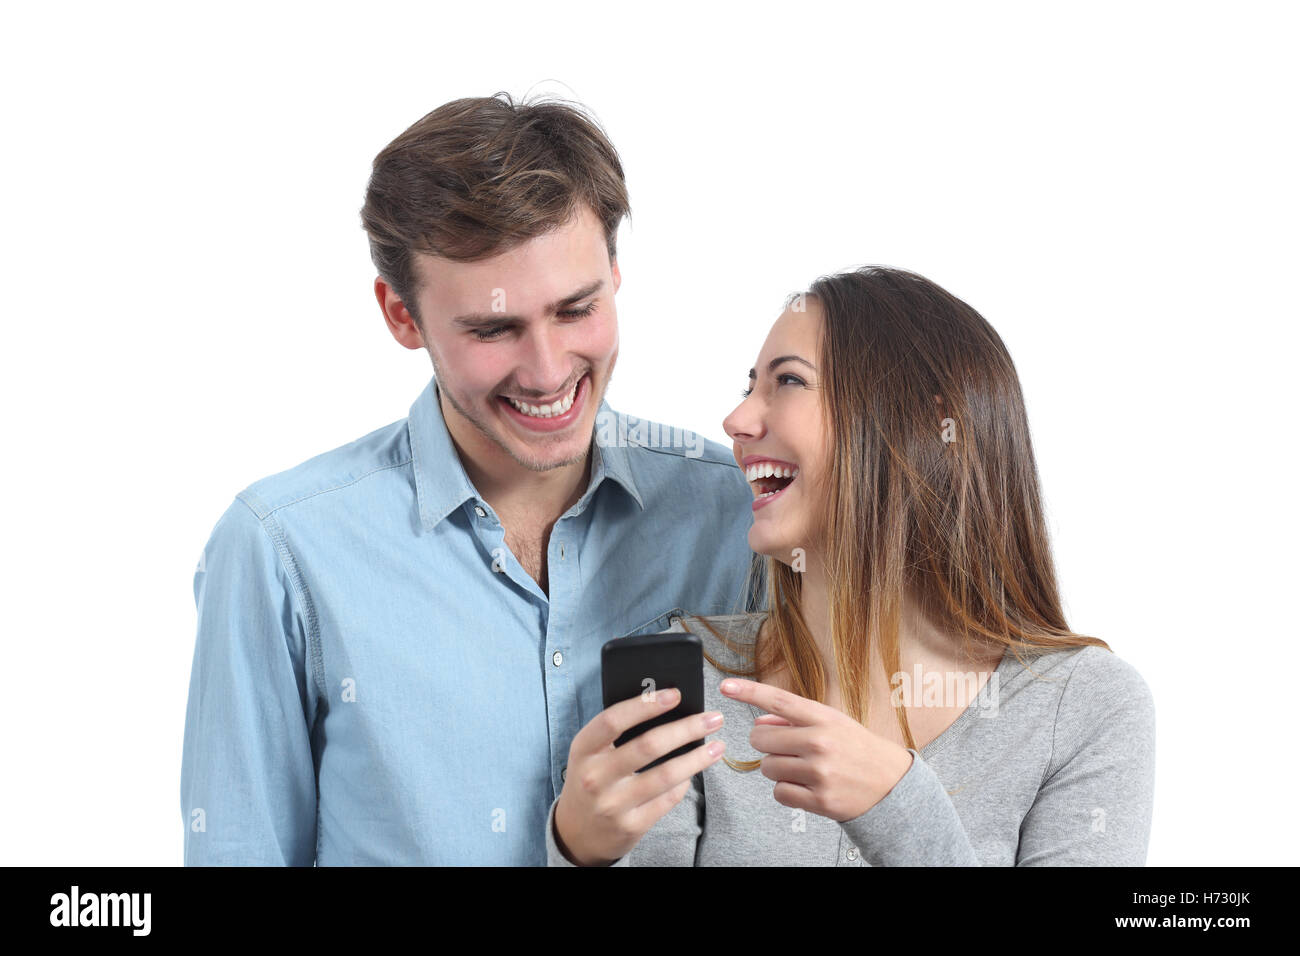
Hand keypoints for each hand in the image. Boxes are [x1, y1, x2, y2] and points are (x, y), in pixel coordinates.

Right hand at [553, 688, 725, 865]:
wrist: (577, 833)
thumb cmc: (591, 779)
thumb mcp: (590, 753)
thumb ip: (617, 732)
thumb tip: (666, 705)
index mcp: (584, 750)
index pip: (614, 720)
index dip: (646, 705)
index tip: (676, 694)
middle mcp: (595, 777)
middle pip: (648, 746)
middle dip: (687, 729)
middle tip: (713, 718)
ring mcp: (613, 804)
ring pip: (665, 775)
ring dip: (697, 758)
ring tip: (718, 746)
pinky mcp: (631, 826)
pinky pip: (667, 799)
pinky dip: (685, 782)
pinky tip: (694, 771)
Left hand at [719, 678, 913, 821]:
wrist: (892, 784)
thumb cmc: (857, 749)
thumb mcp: (833, 723)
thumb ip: (796, 719)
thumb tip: (760, 720)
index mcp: (824, 718)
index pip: (779, 700)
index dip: (749, 692)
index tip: (725, 686)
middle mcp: (820, 743)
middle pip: (761, 738)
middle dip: (767, 743)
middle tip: (787, 748)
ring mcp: (819, 773)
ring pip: (767, 767)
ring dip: (777, 768)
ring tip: (802, 768)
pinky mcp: (819, 800)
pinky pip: (779, 793)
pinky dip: (787, 791)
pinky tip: (806, 786)